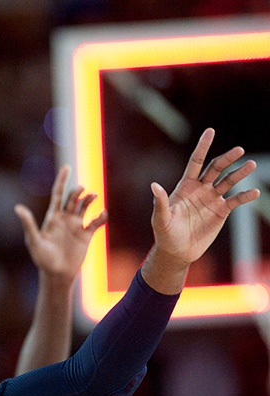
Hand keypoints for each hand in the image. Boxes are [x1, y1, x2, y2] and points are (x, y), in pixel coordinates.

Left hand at [15, 165, 106, 282]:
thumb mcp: (33, 241)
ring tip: (92, 196)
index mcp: (52, 217)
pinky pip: (96, 222)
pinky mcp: (86, 235)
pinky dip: (101, 216)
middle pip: (72, 198)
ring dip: (89, 199)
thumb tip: (18, 208)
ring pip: (85, 206)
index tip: (66, 167)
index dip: (62, 180)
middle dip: (77, 191)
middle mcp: (65, 218)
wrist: (57, 274)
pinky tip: (102, 214)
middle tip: (81, 190)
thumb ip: (28, 224)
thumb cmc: (42, 259)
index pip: (58, 194)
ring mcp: (76, 226)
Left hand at [151, 128, 258, 267]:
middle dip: (227, 159)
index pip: (195, 162)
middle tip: (238, 150)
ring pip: (228, 181)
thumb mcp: (160, 219)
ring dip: (240, 173)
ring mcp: (212, 199)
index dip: (202, 147)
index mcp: (185, 186)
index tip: (210, 131)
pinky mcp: (222, 211)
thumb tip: (153, 185)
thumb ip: (159, 202)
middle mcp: (201, 189)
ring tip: (251, 164)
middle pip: (216, 168)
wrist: (177, 251)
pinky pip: (236, 200)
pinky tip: (254, 192)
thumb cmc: (165, 234)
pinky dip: (245, 196)